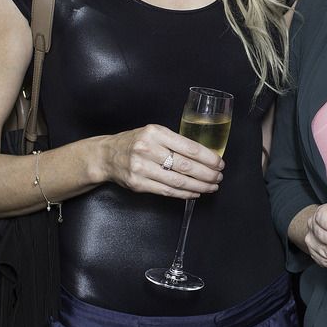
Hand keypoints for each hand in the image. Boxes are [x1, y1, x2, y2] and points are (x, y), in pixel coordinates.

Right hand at [101, 124, 223, 198]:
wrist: (107, 155)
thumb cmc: (135, 142)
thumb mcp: (154, 133)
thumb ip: (175, 142)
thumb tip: (205, 156)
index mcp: (155, 133)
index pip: (189, 147)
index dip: (208, 158)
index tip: (219, 163)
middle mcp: (148, 149)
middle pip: (186, 166)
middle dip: (207, 174)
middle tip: (218, 177)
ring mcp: (141, 168)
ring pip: (178, 181)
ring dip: (199, 186)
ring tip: (211, 187)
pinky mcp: (138, 184)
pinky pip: (167, 191)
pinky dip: (184, 193)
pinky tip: (195, 192)